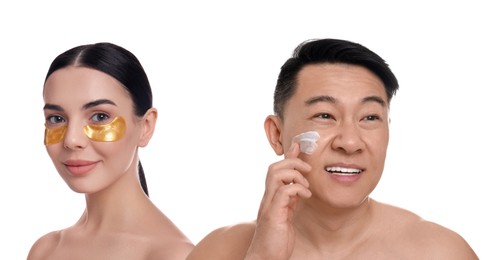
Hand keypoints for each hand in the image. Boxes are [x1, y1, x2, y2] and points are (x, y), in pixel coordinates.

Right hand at [245, 142, 311, 259]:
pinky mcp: (273, 214)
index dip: (288, 156)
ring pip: (276, 174)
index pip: (277, 170)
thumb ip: (290, 201)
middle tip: (307, 169)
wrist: (266, 258)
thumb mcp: (286, 215)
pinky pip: (284, 192)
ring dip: (295, 174)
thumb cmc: (276, 240)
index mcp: (271, 197)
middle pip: (274, 167)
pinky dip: (298, 189)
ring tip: (306, 186)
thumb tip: (299, 189)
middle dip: (292, 162)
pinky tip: (306, 197)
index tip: (299, 145)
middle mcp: (267, 198)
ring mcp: (269, 205)